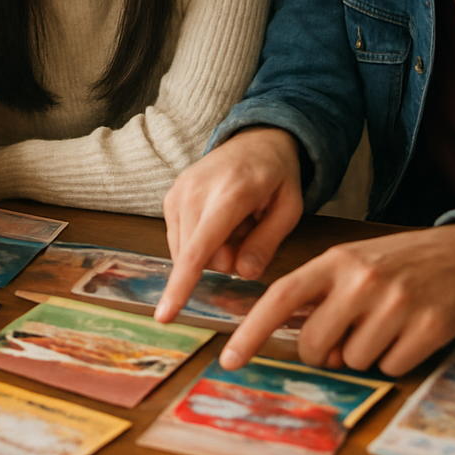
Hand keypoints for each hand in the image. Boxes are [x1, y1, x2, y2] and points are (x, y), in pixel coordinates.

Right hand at [156, 126, 303, 322]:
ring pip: (185, 252)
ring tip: (235, 222)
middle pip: (196, 257)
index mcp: (229, 194)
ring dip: (212, 251)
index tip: (165, 314)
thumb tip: (243, 274)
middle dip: (224, 260)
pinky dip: (201, 242)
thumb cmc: (277, 177)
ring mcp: (177, 192)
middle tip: (250, 231)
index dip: (182, 284)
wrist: (255, 140)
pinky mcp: (169, 197)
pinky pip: (180, 242)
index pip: (200, 248)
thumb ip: (267, 242)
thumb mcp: (289, 208)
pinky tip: (219, 221)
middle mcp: (195, 191)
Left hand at [221, 223, 454, 376]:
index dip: (252, 330)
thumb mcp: (352, 265)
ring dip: (363, 352)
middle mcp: (362, 280)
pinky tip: (407, 332)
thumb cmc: (396, 265)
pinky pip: (389, 367)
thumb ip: (321, 297)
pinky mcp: (427, 329)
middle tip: (343, 335)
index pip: (282, 297)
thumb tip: (306, 346)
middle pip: (315, 343)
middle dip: (322, 351)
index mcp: (336, 261)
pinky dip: (394, 358)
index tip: (229, 359)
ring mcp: (396, 305)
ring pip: (353, 360)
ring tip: (384, 323)